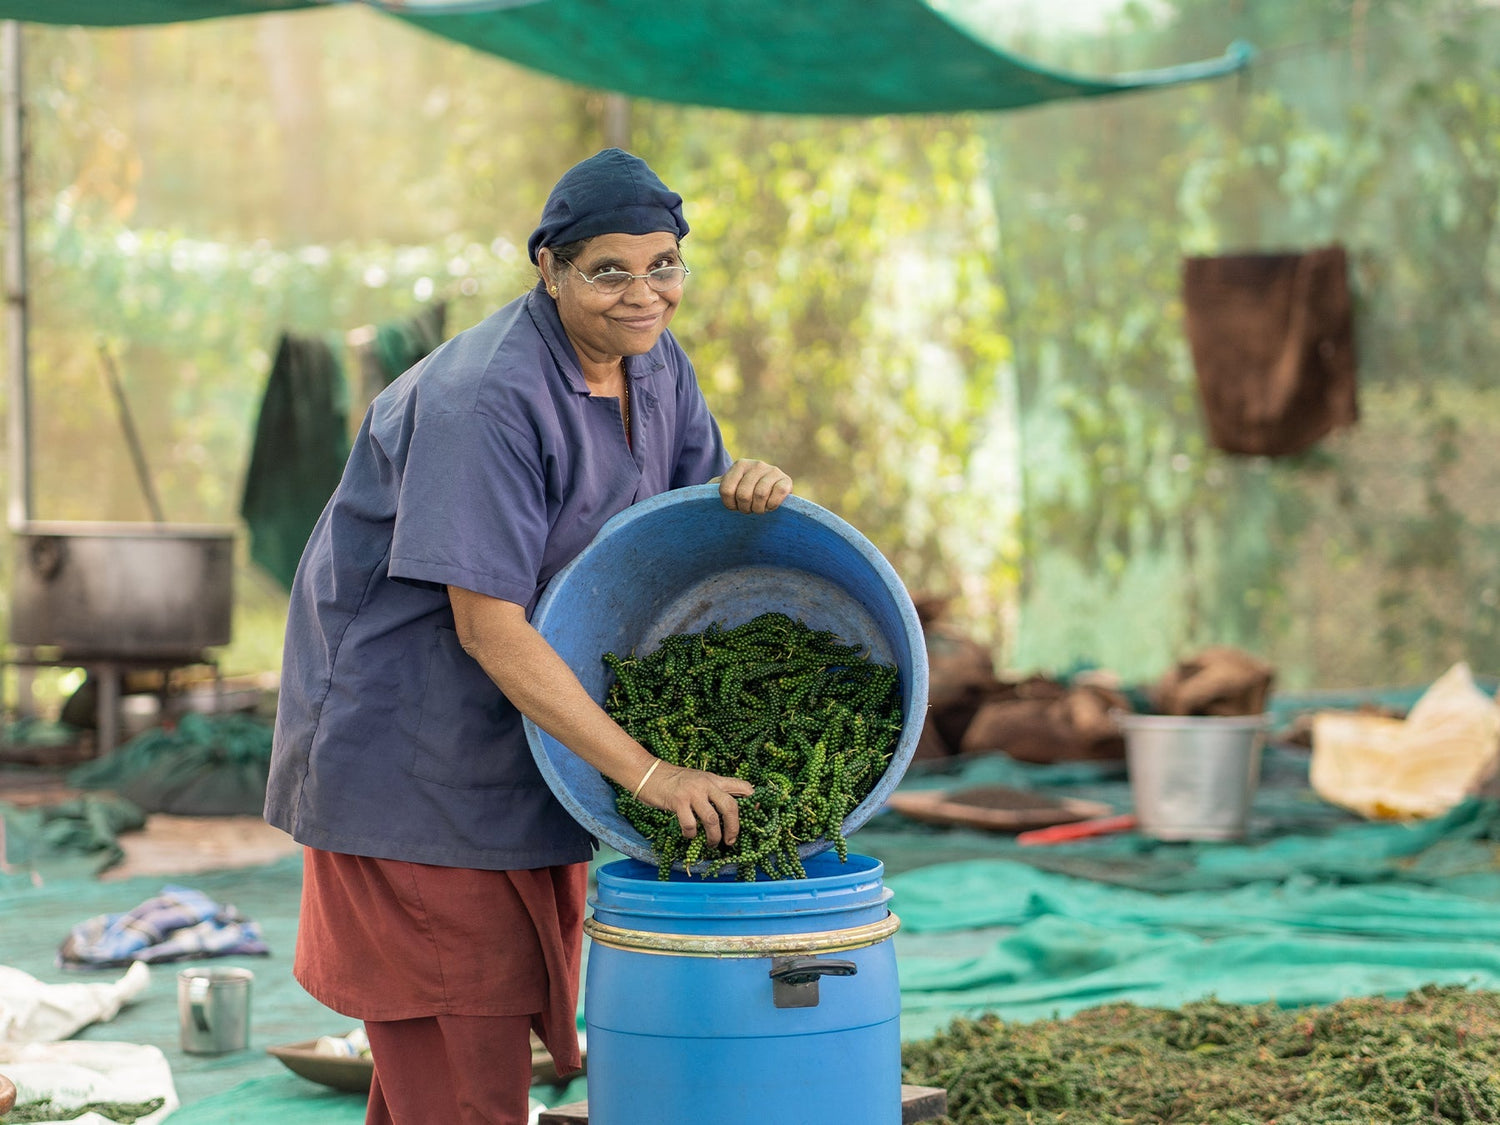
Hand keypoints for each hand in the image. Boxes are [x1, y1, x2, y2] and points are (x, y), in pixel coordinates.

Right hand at [636, 761, 754, 847]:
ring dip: (714, 837)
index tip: (757, 813)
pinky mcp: (677, 802)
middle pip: (730, 807)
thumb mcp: (699, 779)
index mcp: (714, 779)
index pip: (741, 786)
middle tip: (731, 841)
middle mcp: (706, 784)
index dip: (753, 800)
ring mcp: (692, 793)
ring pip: (711, 819)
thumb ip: (715, 790)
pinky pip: (690, 824)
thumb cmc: (675, 781)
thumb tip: (732, 806)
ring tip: (711, 844)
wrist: (648, 773)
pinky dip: (691, 834)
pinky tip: (689, 835)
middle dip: (734, 828)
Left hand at [719, 459, 792, 513]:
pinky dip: (772, 505)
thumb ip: (712, 488)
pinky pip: (778, 494)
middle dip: (744, 509)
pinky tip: (770, 507)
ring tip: (758, 509)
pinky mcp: (786, 480)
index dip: (729, 504)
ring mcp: (773, 471)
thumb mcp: (727, 488)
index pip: (726, 490)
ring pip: (760, 495)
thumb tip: (697, 493)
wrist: (772, 493)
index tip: (734, 507)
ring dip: (758, 509)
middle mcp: (756, 464)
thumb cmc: (744, 493)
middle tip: (748, 510)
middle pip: (743, 495)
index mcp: (739, 465)